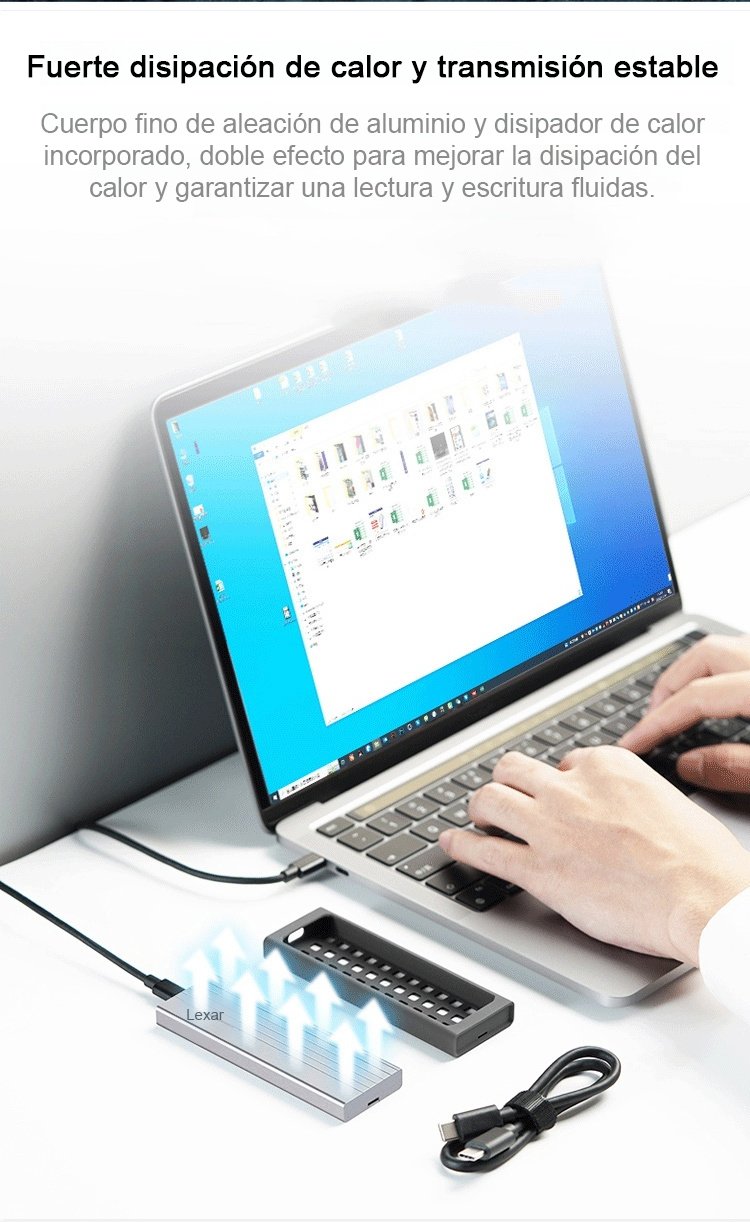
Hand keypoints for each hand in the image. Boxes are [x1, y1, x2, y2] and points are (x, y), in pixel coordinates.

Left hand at [438, 747, 749, 964]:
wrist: (702, 896)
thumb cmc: (699, 858)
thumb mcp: (665, 799)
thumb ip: (630, 795)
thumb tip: (621, 806)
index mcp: (606, 766)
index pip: (562, 763)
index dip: (555, 782)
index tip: (553, 793)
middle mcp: (570, 789)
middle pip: (515, 770)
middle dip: (506, 781)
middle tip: (503, 794)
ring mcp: (550, 828)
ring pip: (489, 800)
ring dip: (478, 808)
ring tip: (475, 816)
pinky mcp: (538, 870)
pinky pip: (484, 852)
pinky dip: (461, 846)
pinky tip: (452, 844)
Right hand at [619, 634, 749, 791]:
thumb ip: (735, 768)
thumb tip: (690, 766)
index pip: (696, 697)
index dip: (658, 722)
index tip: (635, 743)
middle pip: (706, 654)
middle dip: (670, 685)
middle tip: (652, 720)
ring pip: (727, 648)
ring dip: (697, 672)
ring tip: (681, 703)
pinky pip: (745, 657)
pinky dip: (724, 671)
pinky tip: (723, 696)